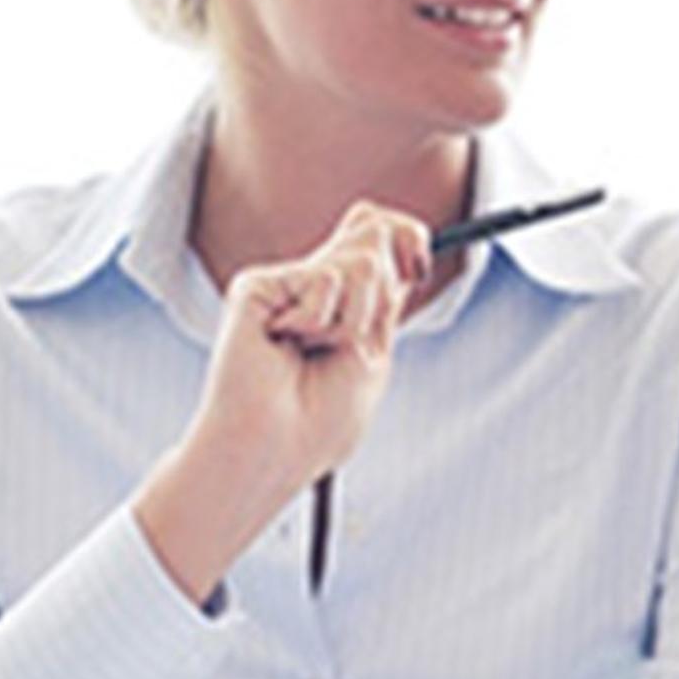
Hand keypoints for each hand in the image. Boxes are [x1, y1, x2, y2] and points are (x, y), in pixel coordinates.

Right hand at [136, 203, 431, 598]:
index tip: (420, 265)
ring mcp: (286, 284)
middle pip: (374, 230)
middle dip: (382, 290)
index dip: (409, 237)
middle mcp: (314, 287)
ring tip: (314, 350)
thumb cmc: (318, 425)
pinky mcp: (258, 285)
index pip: (383, 238)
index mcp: (344, 304)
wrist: (273, 449)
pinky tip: (286, 344)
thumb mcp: (374, 353)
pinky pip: (324, 280)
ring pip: (360, 260)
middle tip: (351, 339)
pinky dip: (320, 322)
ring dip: (354, 319)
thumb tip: (389, 231)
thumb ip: (383, 293)